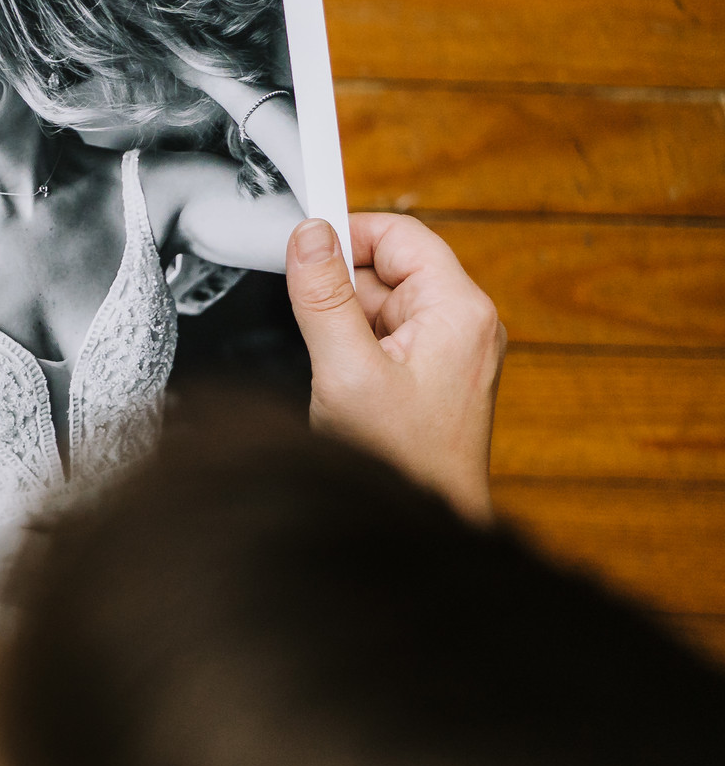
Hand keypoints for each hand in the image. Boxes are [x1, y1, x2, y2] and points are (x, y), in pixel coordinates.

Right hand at [285, 214, 502, 521]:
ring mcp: (451, 354)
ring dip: (345, 329)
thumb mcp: (346, 371)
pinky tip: (344, 389)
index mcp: (459, 311)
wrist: (420, 532)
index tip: (301, 245)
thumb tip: (309, 237)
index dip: (348, 233)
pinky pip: (386, 342)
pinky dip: (354, 354)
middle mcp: (464, 326)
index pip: (401, 234)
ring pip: (382, 308)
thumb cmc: (403, 461)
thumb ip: (324, 298)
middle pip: (388, 271)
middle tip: (314, 333)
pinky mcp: (434, 380)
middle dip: (341, 293)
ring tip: (336, 375)